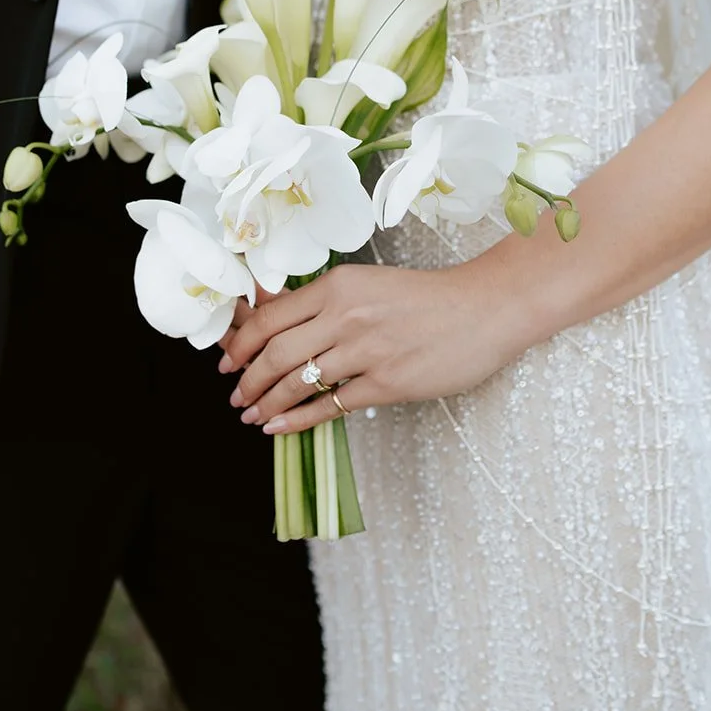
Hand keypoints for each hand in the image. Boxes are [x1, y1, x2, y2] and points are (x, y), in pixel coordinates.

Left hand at [219, 263, 521, 434]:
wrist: (483, 309)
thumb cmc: (425, 296)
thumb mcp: (367, 283)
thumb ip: (324, 300)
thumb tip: (272, 316)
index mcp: (338, 286)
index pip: (271, 317)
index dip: (241, 342)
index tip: (228, 359)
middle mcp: (346, 316)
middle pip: (276, 352)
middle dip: (247, 378)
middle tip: (235, 393)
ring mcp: (366, 352)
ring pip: (298, 382)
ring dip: (267, 402)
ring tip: (252, 413)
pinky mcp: (387, 383)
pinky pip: (331, 406)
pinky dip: (298, 420)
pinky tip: (279, 427)